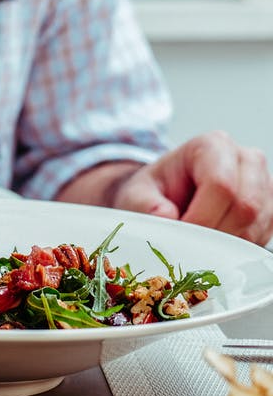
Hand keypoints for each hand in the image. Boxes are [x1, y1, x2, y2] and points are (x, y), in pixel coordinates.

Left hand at [112, 131, 272, 244]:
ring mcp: (264, 185)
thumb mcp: (136, 193)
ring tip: (196, 243)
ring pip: (257, 225)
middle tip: (188, 245)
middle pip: (246, 206)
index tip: (180, 233)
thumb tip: (165, 216)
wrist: (166, 197)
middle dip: (214, 234)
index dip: (201, 216)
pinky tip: (214, 245)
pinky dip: (237, 250)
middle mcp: (246, 160)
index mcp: (213, 146)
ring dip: (225, 245)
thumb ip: (144, 204)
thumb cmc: (154, 191)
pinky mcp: (270, 210)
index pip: (221, 184)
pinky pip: (262, 237)